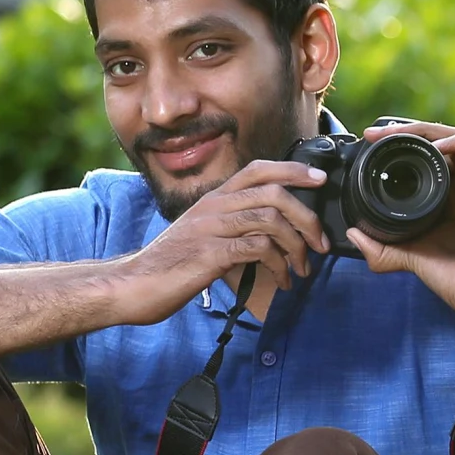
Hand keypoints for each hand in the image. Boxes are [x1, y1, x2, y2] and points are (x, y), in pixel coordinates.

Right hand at [112, 158, 329, 325]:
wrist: (133, 285)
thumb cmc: (169, 266)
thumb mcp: (201, 236)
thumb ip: (231, 228)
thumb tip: (270, 236)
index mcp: (213, 199)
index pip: (258, 169)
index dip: (293, 171)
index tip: (320, 181)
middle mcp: (213, 206)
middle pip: (273, 194)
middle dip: (307, 218)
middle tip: (320, 243)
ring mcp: (211, 228)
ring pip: (270, 220)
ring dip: (296, 247)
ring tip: (302, 269)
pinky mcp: (211, 254)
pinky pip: (258, 248)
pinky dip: (279, 265)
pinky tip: (282, 281)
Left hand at [345, 121, 454, 334]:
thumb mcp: (408, 258)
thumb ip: (381, 248)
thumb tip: (353, 234)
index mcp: (449, 198)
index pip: (429, 156)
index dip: (405, 143)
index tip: (373, 142)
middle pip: (443, 141)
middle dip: (411, 130)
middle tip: (377, 133)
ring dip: (432, 130)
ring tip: (401, 133)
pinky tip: (437, 148)